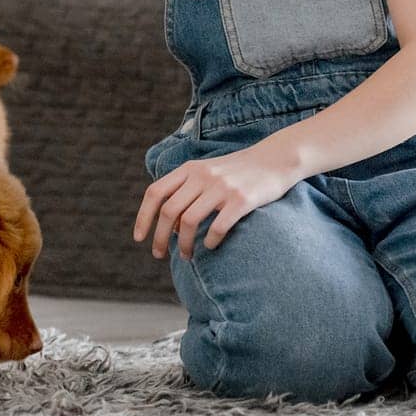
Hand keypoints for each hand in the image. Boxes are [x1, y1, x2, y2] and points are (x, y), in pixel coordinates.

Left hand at [133, 141, 301, 259]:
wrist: (276, 159)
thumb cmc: (238, 171)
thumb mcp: (207, 171)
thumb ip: (186, 191)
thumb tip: (170, 226)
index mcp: (190, 168)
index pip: (155, 193)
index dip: (143, 217)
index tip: (140, 238)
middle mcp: (202, 176)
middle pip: (168, 211)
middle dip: (159, 238)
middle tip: (159, 255)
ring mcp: (222, 187)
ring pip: (188, 222)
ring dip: (183, 244)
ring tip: (186, 256)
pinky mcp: (242, 200)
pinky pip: (217, 227)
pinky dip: (210, 241)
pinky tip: (211, 246)